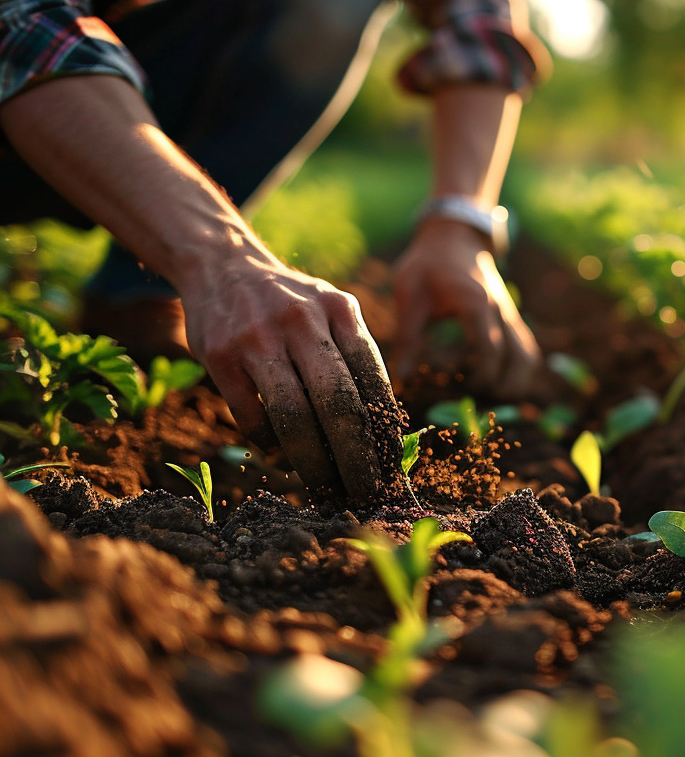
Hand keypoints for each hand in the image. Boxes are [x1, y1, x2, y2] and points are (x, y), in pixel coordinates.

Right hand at [180, 254, 404, 501]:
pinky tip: (281, 452)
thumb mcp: (331, 310)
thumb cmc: (292, 304)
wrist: (223, 265)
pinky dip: (270, 443)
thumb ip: (355, 356)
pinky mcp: (220, 355)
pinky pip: (252, 415)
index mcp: (340, 309)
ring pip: (294, 416)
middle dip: (356, 457)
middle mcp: (302, 320)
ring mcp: (258, 337)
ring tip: (326, 486)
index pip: (373, 379)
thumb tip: (383, 430)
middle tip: (366, 490)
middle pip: (338, 404)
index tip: (392, 465)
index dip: (384, 429)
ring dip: (313, 462)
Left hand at [390, 217, 540, 396]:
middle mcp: (499, 310)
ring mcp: (509, 314)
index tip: (467, 388)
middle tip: (478, 397)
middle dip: (503, 385)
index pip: (491, 349)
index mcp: (475, 303)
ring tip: (491, 395)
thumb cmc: (427, 264)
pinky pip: (526, 348)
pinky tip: (500, 381)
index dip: (484, 375)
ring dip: (517, 381)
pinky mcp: (510, 318)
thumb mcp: (410, 295)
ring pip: (529, 355)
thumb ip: (408, 337)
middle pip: (521, 358)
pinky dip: (518, 369)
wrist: (455, 236)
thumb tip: (400, 378)